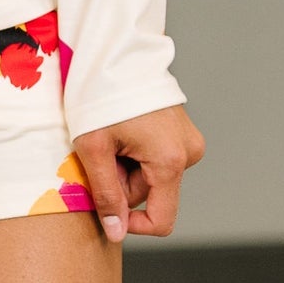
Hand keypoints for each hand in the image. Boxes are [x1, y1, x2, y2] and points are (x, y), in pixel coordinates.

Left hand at [73, 103, 205, 242]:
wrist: (114, 49)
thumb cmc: (100, 94)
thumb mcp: (94, 148)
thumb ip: (106, 195)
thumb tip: (116, 233)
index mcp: (171, 160)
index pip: (161, 221)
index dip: (130, 223)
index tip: (105, 204)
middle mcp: (189, 152)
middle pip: (151, 193)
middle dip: (121, 181)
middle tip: (99, 150)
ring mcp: (188, 138)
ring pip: (152, 175)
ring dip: (127, 165)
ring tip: (109, 135)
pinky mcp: (182, 129)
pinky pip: (157, 156)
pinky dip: (136, 152)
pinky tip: (121, 129)